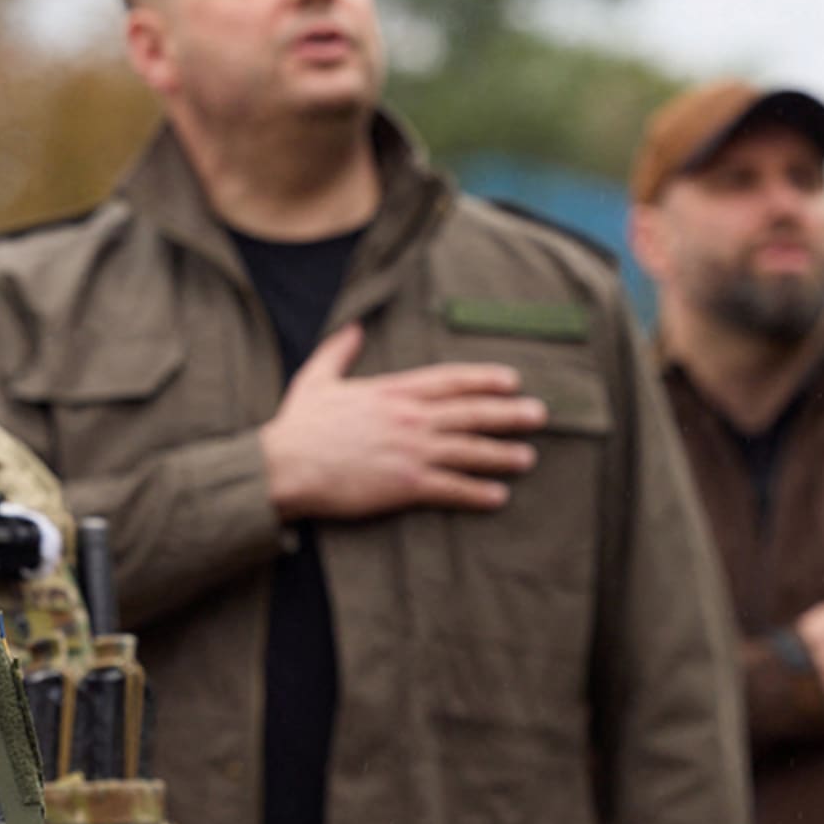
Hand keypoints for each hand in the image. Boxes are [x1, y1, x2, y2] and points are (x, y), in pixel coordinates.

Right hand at [258, 324, 546, 520]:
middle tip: (539, 415)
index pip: (449, 380)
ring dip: (503, 454)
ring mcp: (411, 451)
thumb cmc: (297, 426)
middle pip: (472, 413)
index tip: (511, 380)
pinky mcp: (406, 484)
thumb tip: (352, 327)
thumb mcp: (316, 379)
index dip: (484, 379)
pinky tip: (498, 496)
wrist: (284, 466)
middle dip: (509, 413)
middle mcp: (409, 418)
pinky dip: (478, 492)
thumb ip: (338, 352)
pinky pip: (452, 488)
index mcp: (391, 392)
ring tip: (527, 457)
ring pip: (470, 450)